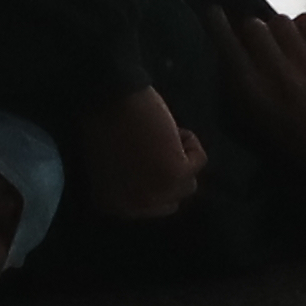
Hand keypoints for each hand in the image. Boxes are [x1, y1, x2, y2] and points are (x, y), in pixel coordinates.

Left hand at [71, 84, 205, 219]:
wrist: (108, 98)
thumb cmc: (105, 121)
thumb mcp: (113, 164)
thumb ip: (134, 182)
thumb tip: (160, 179)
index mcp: (114, 205)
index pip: (152, 207)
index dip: (158, 180)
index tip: (153, 157)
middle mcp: (135, 207)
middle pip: (173, 200)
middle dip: (171, 174)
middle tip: (160, 146)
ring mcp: (156, 194)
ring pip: (188, 184)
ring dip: (181, 157)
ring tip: (161, 134)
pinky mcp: (175, 175)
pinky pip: (199, 162)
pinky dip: (190, 141)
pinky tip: (168, 128)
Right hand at [215, 6, 305, 168]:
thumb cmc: (284, 132)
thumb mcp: (251, 116)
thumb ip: (234, 81)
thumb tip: (225, 39)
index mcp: (255, 92)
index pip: (229, 47)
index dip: (218, 24)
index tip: (213, 11)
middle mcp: (280, 76)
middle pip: (254, 26)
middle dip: (251, 30)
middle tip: (256, 41)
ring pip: (281, 20)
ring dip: (275, 28)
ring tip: (280, 43)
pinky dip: (299, 27)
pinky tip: (299, 42)